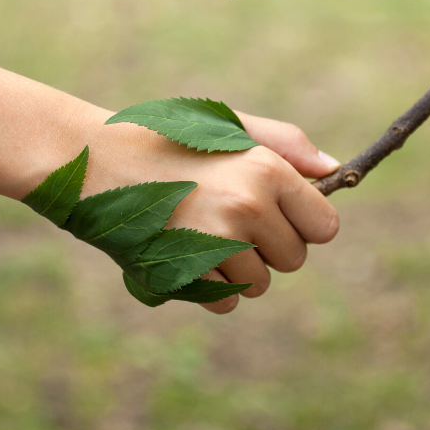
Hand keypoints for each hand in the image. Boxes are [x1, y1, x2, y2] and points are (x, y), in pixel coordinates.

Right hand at [80, 106, 340, 313]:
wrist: (94, 159)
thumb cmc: (167, 139)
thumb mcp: (228, 127)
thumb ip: (287, 145)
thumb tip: (335, 171)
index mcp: (266, 169)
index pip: (325, 227)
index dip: (303, 224)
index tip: (278, 214)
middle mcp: (248, 207)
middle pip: (294, 260)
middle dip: (269, 247)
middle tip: (228, 217)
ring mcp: (216, 244)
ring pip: (260, 284)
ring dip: (238, 269)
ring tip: (200, 231)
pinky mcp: (185, 273)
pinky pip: (225, 302)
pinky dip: (208, 287)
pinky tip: (183, 252)